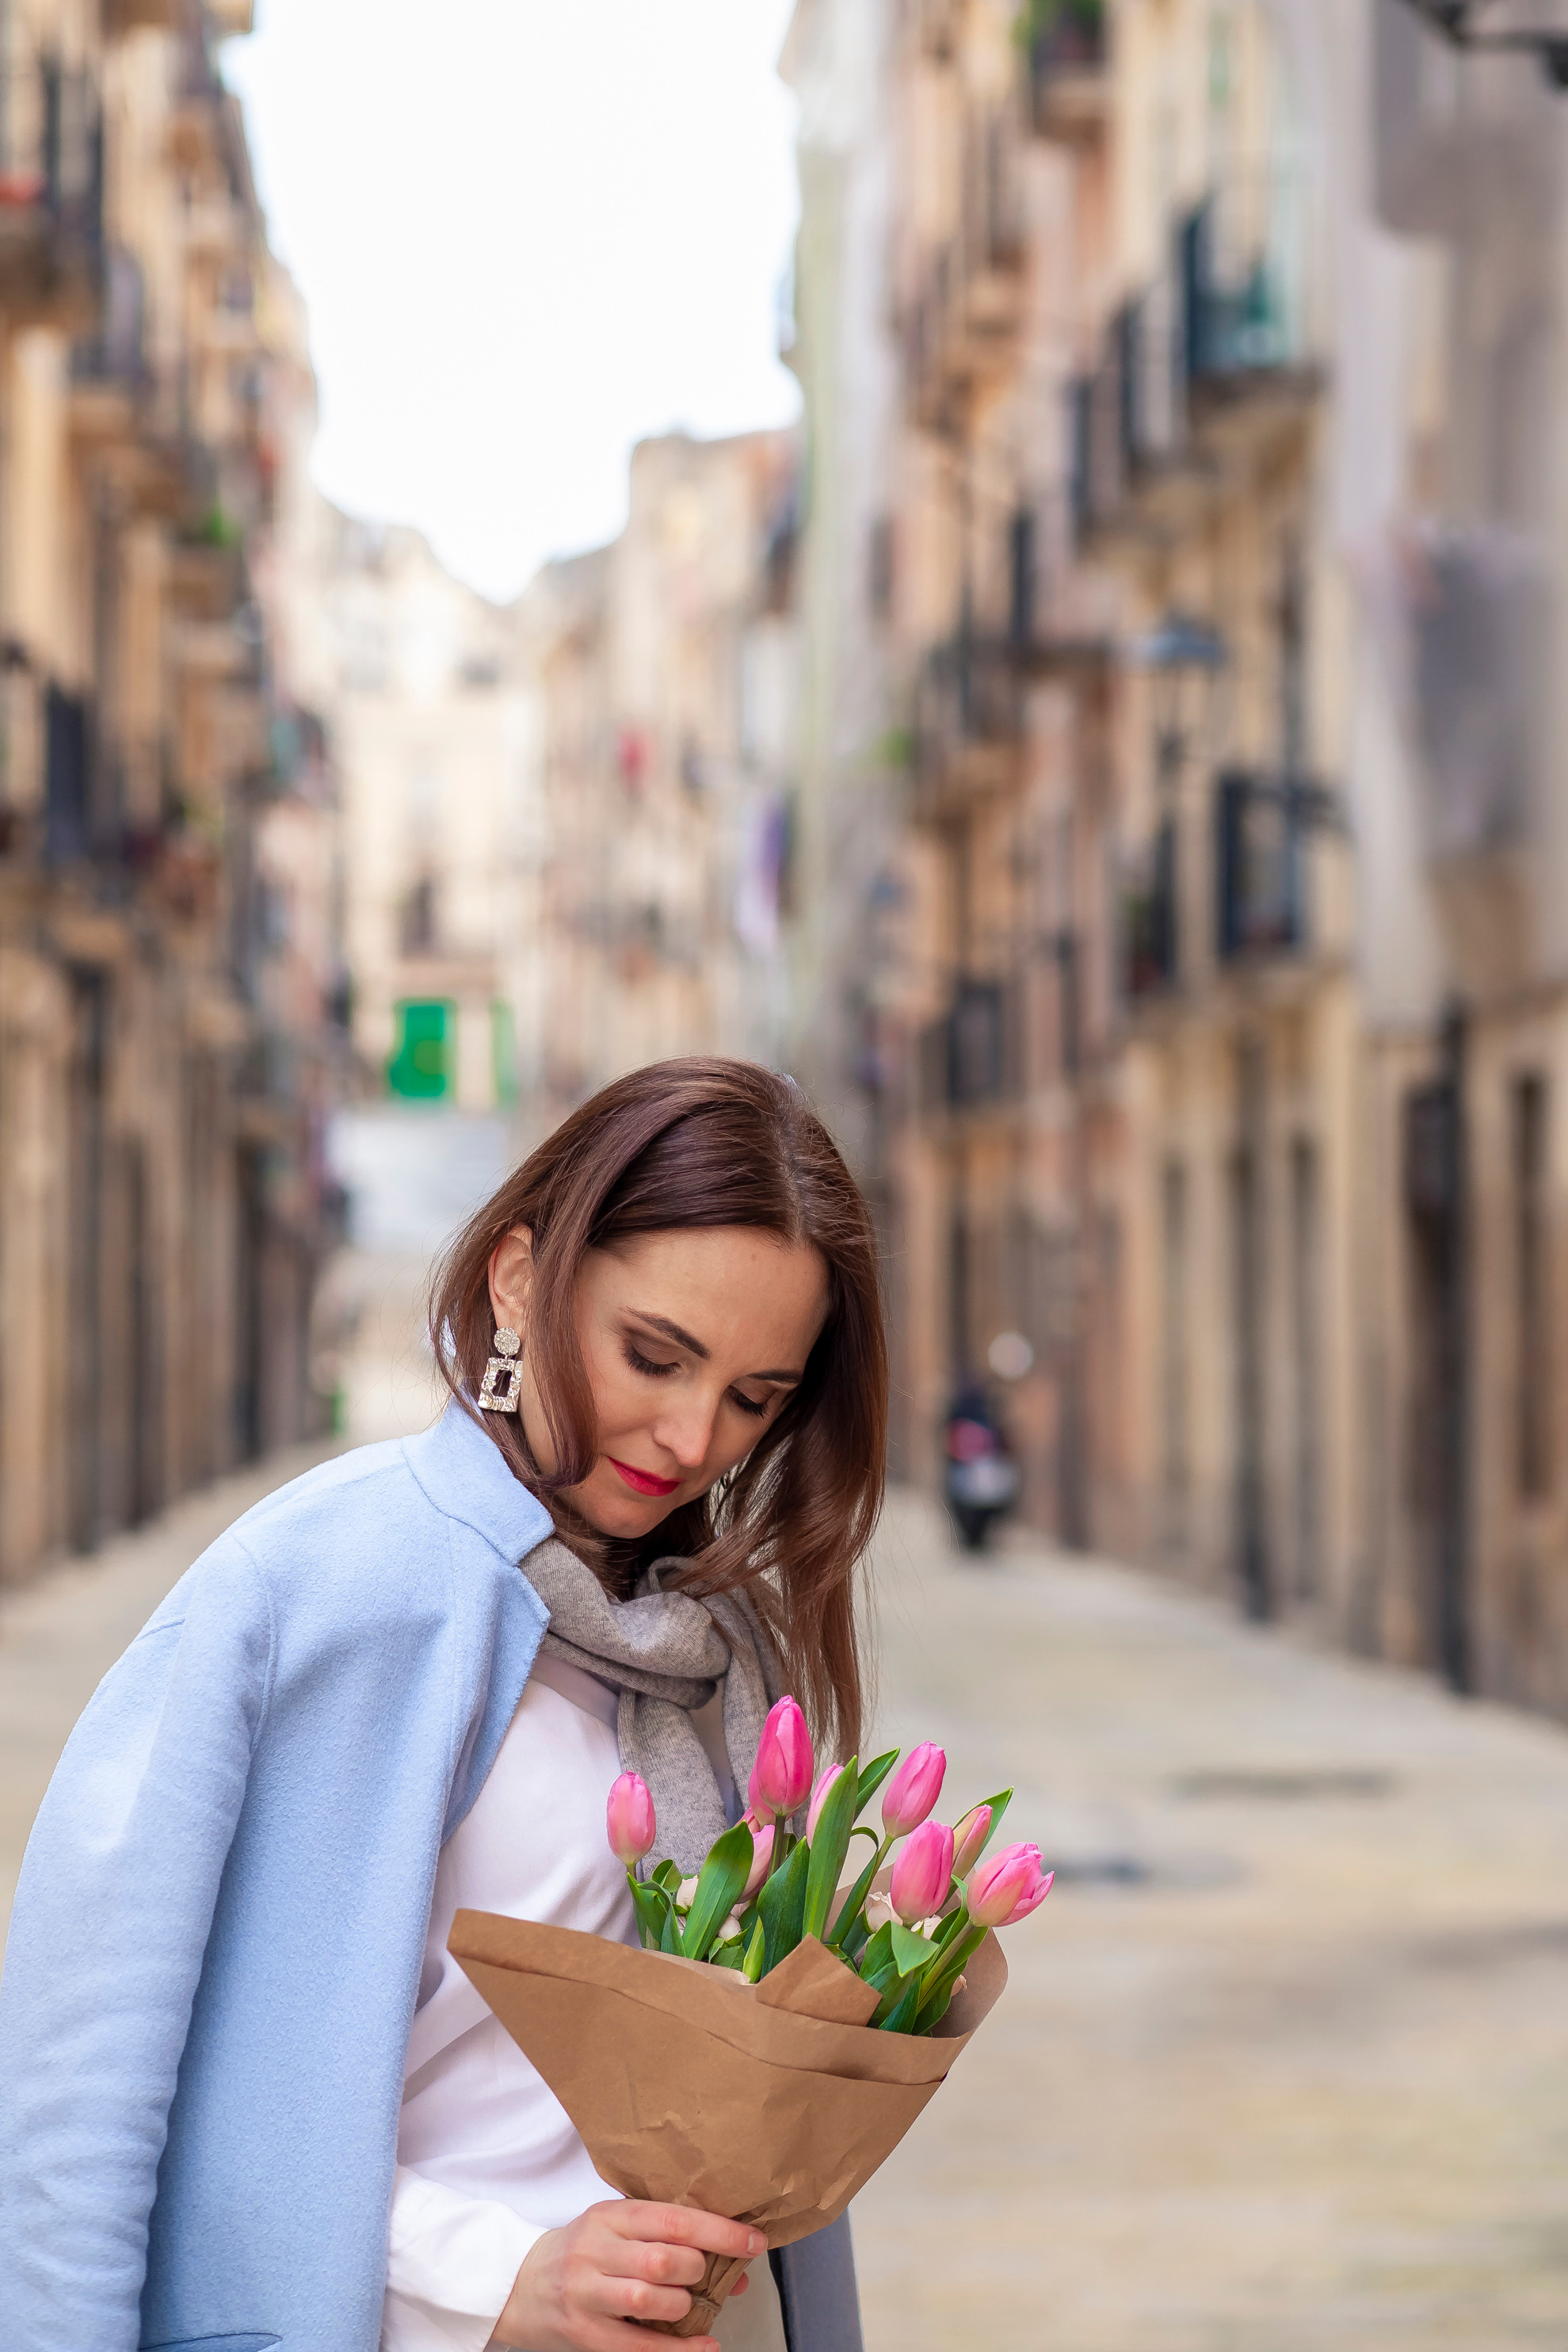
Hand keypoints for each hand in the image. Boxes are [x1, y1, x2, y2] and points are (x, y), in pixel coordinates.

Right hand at [486, 2198, 762, 2351]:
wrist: (517, 2284)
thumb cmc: (579, 2252)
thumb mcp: (615, 2230)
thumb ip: (667, 2240)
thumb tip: (736, 2269)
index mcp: (609, 2216)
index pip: (673, 2218)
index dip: (719, 2231)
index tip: (754, 2241)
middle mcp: (596, 2250)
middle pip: (662, 2258)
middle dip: (698, 2268)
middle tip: (705, 2274)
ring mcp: (586, 2293)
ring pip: (649, 2297)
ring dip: (684, 2304)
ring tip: (691, 2304)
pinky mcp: (584, 2333)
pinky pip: (638, 2345)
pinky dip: (677, 2349)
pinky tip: (703, 2347)